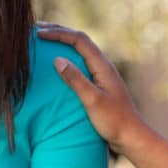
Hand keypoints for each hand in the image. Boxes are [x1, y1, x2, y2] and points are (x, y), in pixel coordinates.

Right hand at [36, 22, 150, 153]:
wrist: (131, 137)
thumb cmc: (114, 121)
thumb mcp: (92, 101)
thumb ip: (76, 80)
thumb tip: (57, 59)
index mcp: (102, 66)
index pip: (79, 40)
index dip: (59, 33)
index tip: (39, 34)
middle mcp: (102, 65)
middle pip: (80, 41)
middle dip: (59, 32)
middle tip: (37, 30)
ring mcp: (101, 74)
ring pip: (80, 50)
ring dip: (62, 42)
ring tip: (43, 40)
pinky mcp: (98, 83)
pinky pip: (80, 62)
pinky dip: (66, 56)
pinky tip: (56, 63)